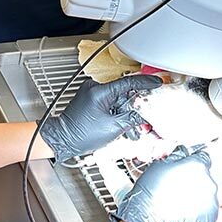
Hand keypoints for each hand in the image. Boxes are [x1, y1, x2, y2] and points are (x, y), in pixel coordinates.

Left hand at [40, 74, 161, 161]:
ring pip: (117, 99)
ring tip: (132, 128)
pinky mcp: (90, 100)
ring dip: (126, 112)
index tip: (157, 82)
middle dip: (135, 105)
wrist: (63, 139)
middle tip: (146, 114)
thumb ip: (132, 117)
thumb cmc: (82, 134)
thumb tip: (144, 113)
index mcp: (100, 91)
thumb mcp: (113, 127)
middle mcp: (95, 88)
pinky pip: (110, 103)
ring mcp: (92, 94)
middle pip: (124, 92)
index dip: (145, 83)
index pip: (128, 82)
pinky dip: (117, 113)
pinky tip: (123, 125)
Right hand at [113, 146, 217, 221]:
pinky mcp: (211, 220)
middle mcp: (209, 183)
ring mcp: (211, 203)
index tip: (188, 168)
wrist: (148, 221)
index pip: (203, 158)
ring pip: (206, 194)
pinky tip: (182, 211)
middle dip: (193, 180)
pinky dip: (197, 211)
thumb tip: (183, 154)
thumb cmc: (150, 193)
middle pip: (205, 177)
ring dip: (196, 196)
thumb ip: (177, 156)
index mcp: (197, 166)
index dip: (193, 162)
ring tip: (178, 201)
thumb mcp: (159, 165)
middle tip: (177, 187)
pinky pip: (206, 211)